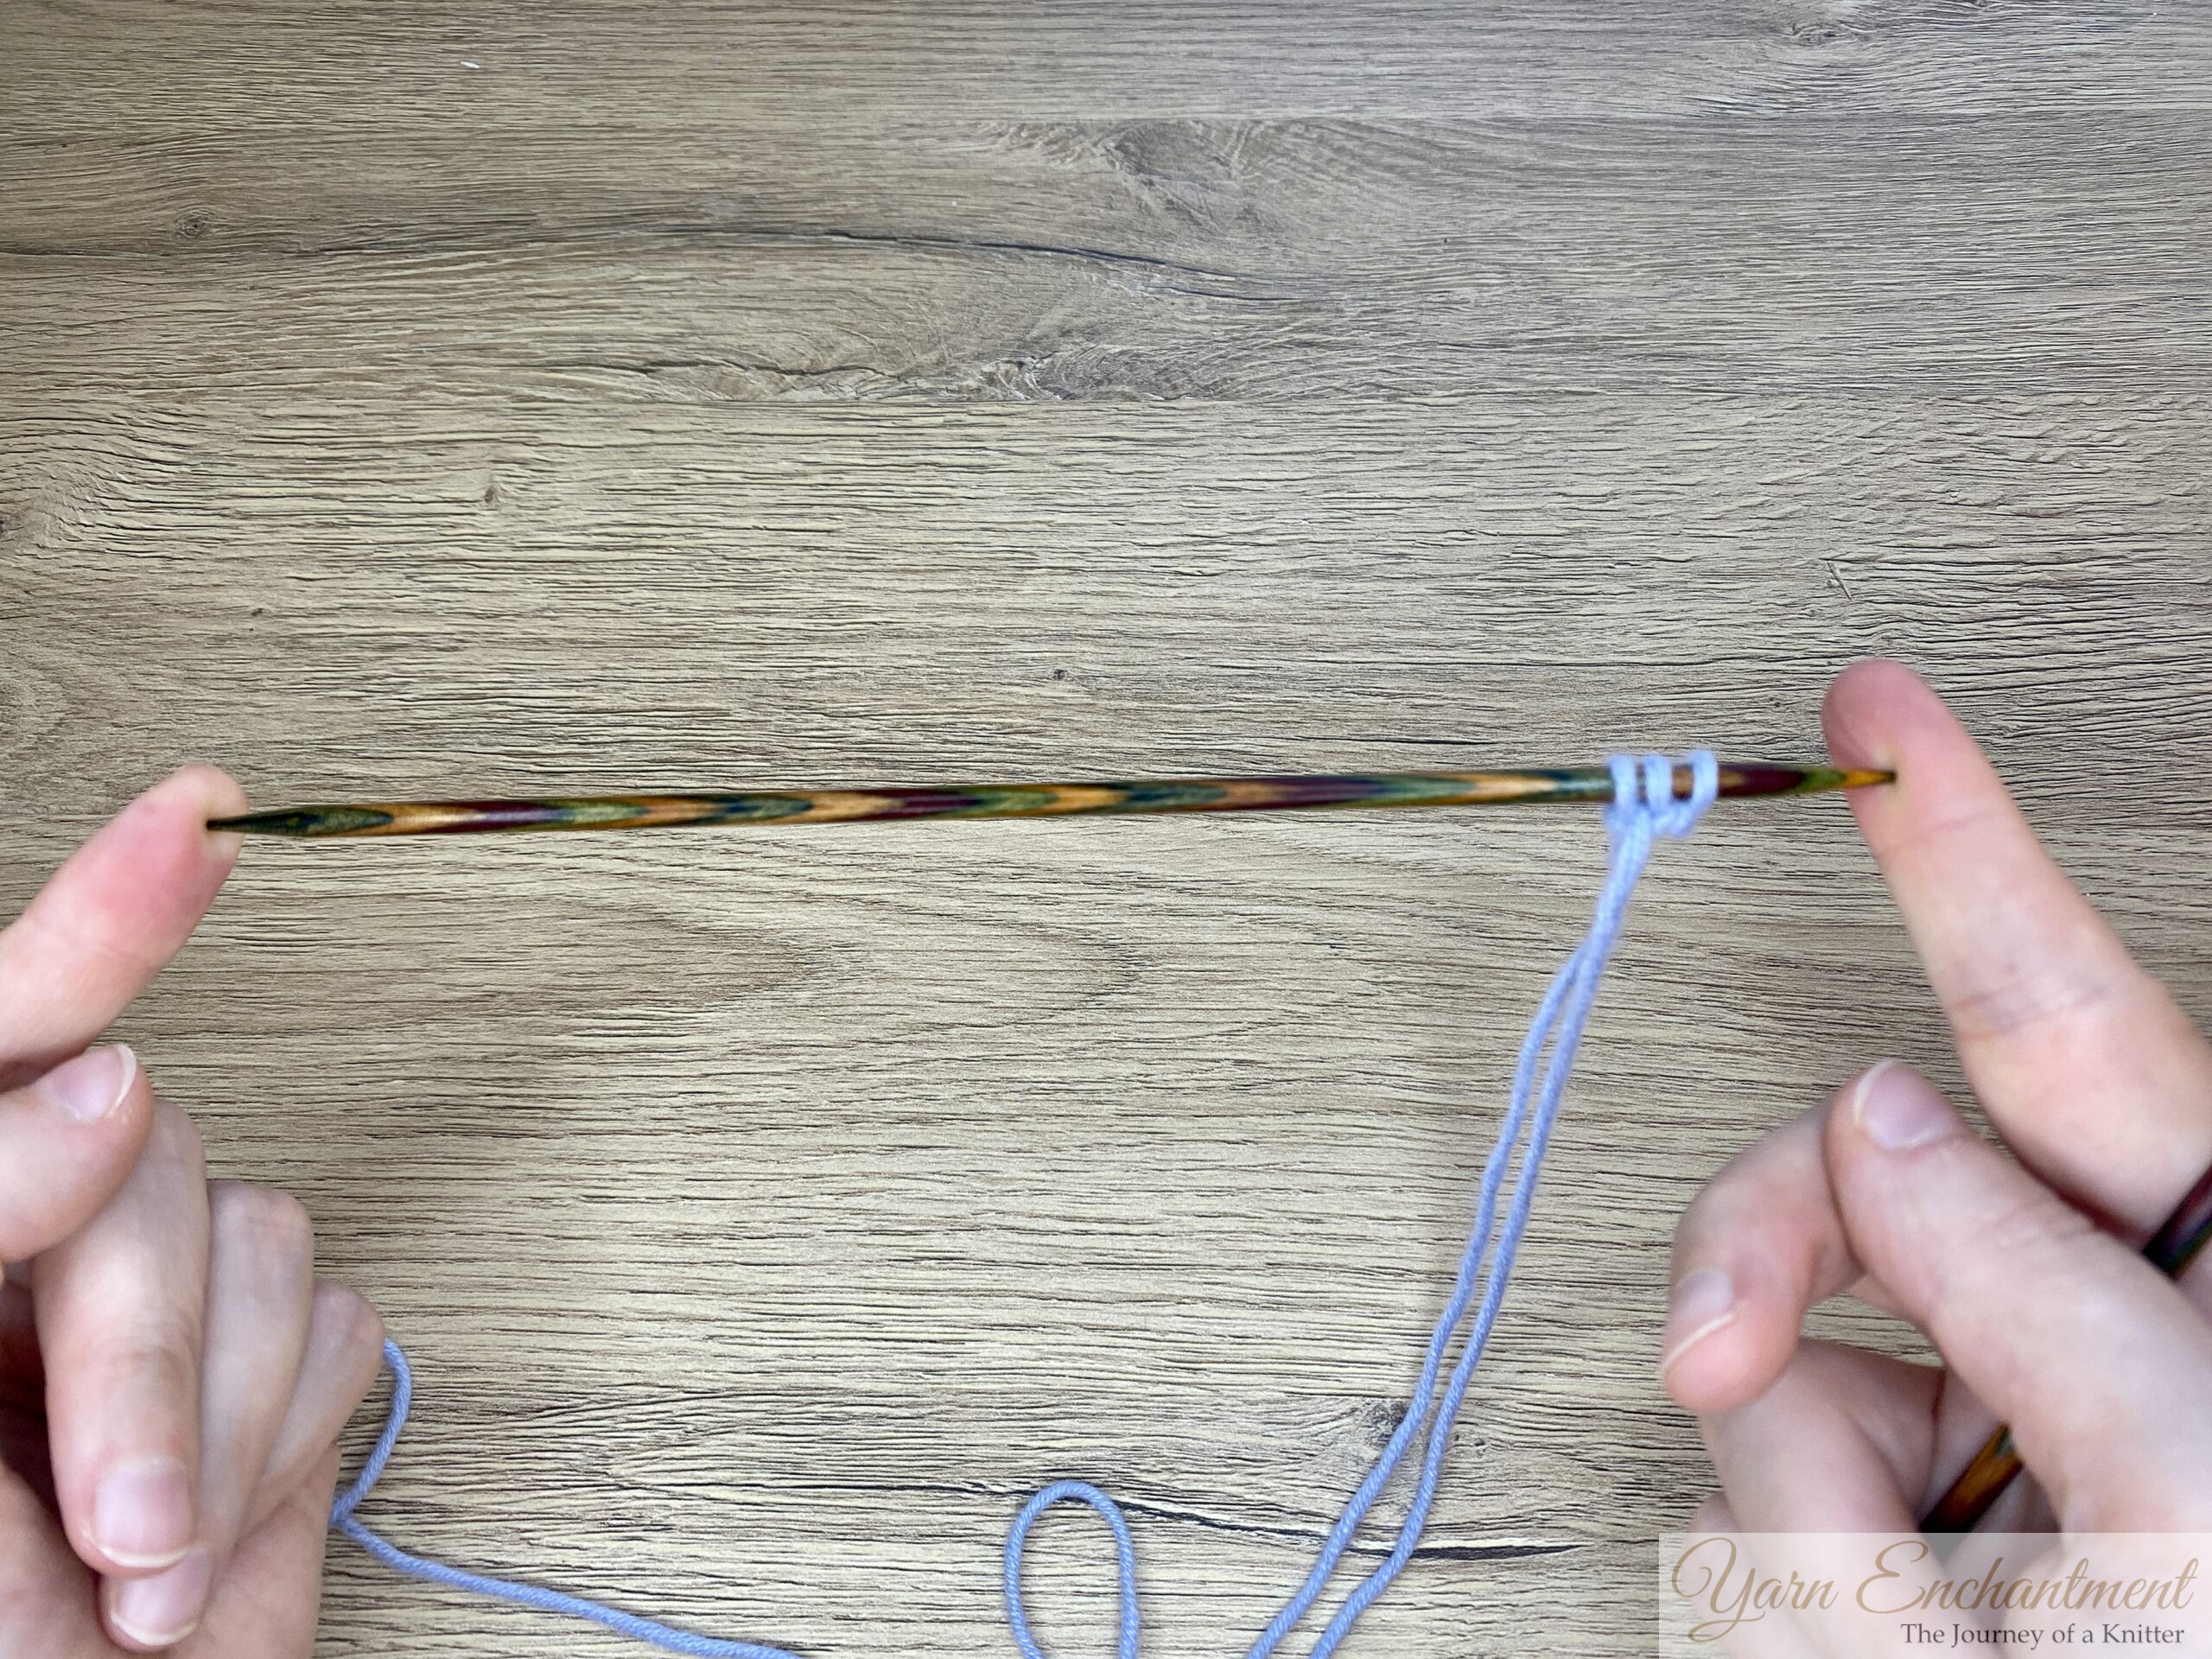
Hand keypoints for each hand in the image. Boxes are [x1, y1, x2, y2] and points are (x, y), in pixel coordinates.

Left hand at [1, 769, 384, 1654]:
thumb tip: (105, 1091)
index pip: (1, 1043)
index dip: (99, 924)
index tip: (199, 820)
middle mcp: (36, 1249)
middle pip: (149, 1151)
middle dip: (143, 1345)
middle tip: (113, 1513)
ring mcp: (154, 1307)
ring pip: (259, 1227)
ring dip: (217, 1417)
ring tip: (137, 1567)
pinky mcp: (267, 1365)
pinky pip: (333, 1315)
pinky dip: (282, 1436)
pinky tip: (213, 1519)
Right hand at [1659, 660, 2211, 1541]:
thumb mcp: (2177, 1495)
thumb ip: (2026, 1282)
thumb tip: (1877, 1119)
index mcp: (2204, 1263)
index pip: (2059, 1008)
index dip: (1953, 845)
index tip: (1875, 715)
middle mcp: (2095, 1311)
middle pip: (1856, 1169)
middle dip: (1764, 1251)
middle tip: (1708, 1351)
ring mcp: (1998, 1416)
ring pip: (1783, 1363)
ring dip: (1805, 1502)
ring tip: (1929, 1628)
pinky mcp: (1916, 1524)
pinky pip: (1769, 1493)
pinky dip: (1799, 1586)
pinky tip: (1896, 1643)